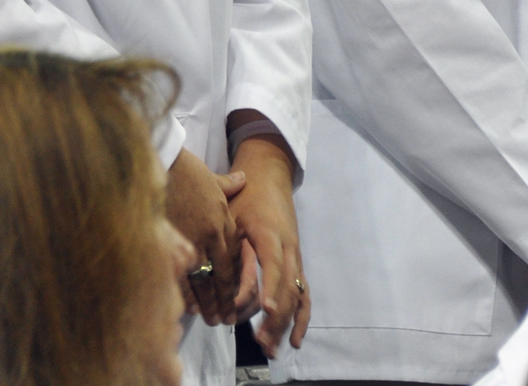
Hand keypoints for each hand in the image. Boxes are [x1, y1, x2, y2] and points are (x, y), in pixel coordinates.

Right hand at [165, 148, 245, 324]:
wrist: (162, 161)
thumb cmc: (185, 168)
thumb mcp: (212, 177)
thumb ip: (229, 185)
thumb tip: (243, 179)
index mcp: (222, 222)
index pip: (232, 259)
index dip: (235, 281)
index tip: (236, 297)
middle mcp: (210, 236)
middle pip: (221, 276)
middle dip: (224, 301)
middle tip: (227, 320)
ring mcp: (191, 241)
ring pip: (203, 281)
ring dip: (208, 303)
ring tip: (210, 319)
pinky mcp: (171, 241)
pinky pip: (181, 274)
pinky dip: (185, 293)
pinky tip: (187, 307)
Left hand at [229, 134, 310, 357]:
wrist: (267, 177)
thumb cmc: (243, 196)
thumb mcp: (231, 214)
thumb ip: (231, 244)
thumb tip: (223, 278)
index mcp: (271, 235)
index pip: (274, 266)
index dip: (271, 288)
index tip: (266, 310)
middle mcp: (289, 250)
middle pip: (288, 289)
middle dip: (275, 318)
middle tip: (261, 342)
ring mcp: (295, 258)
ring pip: (297, 297)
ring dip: (286, 325)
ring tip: (272, 349)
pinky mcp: (296, 264)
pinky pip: (304, 295)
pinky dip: (301, 318)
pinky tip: (296, 341)